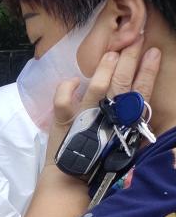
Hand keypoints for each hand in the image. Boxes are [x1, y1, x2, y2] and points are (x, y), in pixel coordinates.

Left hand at [48, 38, 161, 153]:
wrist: (72, 176)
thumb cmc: (99, 157)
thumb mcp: (123, 140)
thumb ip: (133, 122)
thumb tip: (140, 99)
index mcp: (124, 121)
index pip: (140, 93)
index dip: (148, 72)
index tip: (153, 52)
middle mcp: (106, 117)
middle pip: (121, 84)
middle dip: (129, 59)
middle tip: (135, 39)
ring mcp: (83, 117)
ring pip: (97, 89)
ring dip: (105, 69)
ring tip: (112, 53)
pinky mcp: (63, 121)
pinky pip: (63, 101)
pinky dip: (67, 88)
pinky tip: (74, 80)